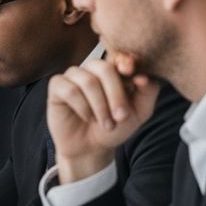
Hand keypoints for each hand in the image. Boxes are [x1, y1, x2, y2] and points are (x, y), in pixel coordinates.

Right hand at [47, 55, 158, 182]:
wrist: (92, 148)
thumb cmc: (115, 127)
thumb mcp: (140, 111)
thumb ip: (148, 91)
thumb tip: (143, 76)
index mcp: (113, 70)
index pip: (118, 57)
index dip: (125, 62)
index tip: (133, 75)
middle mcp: (92, 69)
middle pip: (104, 68)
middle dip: (115, 95)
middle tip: (121, 117)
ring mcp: (73, 76)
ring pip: (87, 81)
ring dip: (100, 106)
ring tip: (106, 124)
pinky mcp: (56, 87)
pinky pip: (70, 90)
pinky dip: (82, 107)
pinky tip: (86, 117)